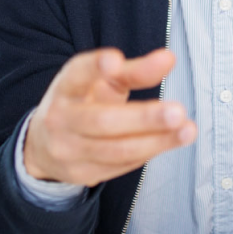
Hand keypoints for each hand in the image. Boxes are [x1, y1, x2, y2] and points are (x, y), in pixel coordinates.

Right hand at [23, 47, 196, 187]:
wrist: (45, 143)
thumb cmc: (83, 100)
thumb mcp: (103, 79)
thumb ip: (135, 70)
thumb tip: (169, 59)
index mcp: (66, 87)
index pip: (77, 74)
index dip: (95, 67)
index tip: (116, 61)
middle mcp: (61, 119)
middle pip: (103, 121)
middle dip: (143, 118)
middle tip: (177, 111)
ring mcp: (69, 151)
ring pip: (117, 149)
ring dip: (156, 141)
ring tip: (187, 130)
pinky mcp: (81, 174)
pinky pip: (121, 165)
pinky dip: (149, 152)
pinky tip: (169, 141)